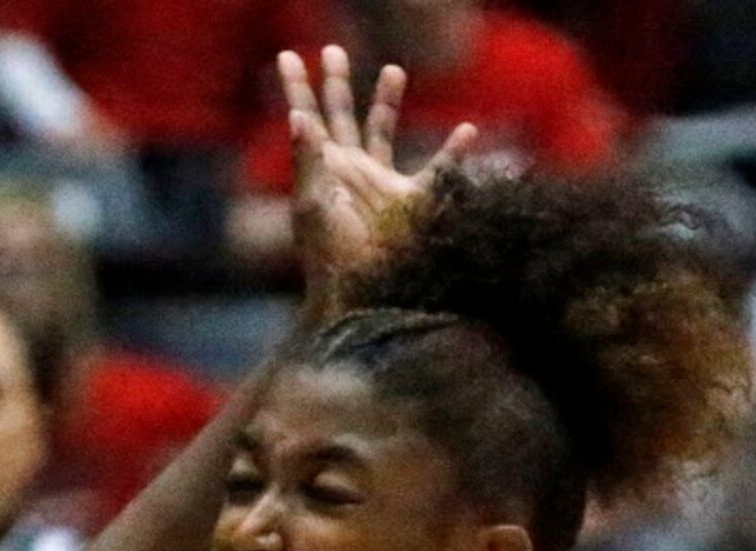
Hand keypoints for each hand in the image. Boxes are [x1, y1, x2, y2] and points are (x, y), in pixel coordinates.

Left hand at [277, 45, 473, 315]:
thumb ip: (307, 158)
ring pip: (382, 131)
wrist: (358, 296)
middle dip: (336, 82)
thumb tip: (297, 114)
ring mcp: (375, 183)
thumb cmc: (330, 256)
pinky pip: (434, 170)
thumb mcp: (313, 204)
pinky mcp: (406, 201)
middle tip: (332, 49)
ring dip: (387, 102)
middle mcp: (347, 170)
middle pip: (340, 114)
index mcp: (321, 168)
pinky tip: (467, 132)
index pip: (306, 116)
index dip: (296, 86)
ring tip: (394, 69)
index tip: (288, 54)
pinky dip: (453, 151)